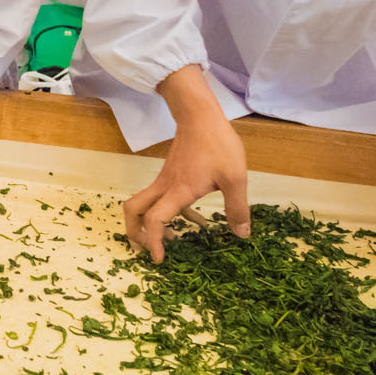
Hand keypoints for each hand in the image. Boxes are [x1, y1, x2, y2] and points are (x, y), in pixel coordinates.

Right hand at [123, 65, 249, 262]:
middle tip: (144, 250)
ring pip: (145, 205)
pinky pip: (161, 199)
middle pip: (133, 211)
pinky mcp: (170, 174)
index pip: (155, 219)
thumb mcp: (235, 177)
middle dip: (134, 233)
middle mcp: (165, 187)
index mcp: (178, 191)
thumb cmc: (217, 143)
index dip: (153, 242)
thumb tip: (242, 235)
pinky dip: (170, 213)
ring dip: (151, 225)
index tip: (158, 259)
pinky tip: (194, 220)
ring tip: (172, 240)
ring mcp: (165, 180)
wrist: (200, 115)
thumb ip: (237, 208)